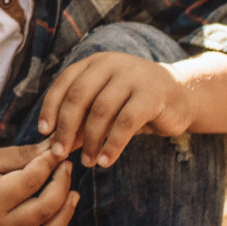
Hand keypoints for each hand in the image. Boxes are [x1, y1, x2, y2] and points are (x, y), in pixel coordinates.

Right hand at [0, 141, 75, 225]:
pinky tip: (59, 213)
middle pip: (45, 208)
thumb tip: (54, 147)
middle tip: (67, 167)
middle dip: (62, 184)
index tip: (59, 150)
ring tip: (73, 193)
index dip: (50, 163)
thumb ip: (20, 155)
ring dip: (66, 213)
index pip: (31, 180)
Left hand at [39, 52, 194, 165]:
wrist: (182, 96)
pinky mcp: (153, 94)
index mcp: (95, 63)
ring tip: (87, 162)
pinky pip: (126, 122)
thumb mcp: (105, 108)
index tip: (44, 133)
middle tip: (60, 153)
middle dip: (66, 127)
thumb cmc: (134, 104)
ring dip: (90, 141)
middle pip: (78, 96)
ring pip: (101, 111)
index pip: (64, 83)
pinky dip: (112, 144)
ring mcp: (133, 76)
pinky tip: (106, 160)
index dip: (50, 108)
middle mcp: (112, 64)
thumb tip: (52, 145)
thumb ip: (81, 121)